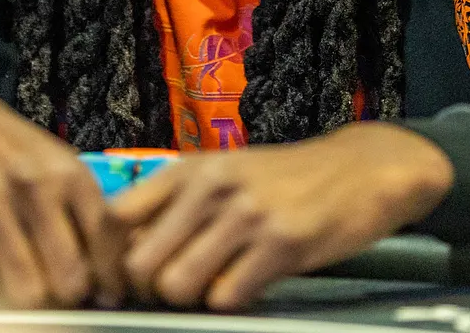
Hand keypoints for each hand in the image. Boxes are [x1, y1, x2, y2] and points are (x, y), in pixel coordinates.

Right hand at [0, 63, 124, 308]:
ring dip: (22, 295)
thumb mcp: (49, 158)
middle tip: (53, 289)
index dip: (107, 278)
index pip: (106, 243)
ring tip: (15, 279)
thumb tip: (105, 267)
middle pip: (68, 278)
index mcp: (67, 171)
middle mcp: (34, 184)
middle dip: (64, 294)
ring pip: (25, 290)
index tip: (102, 291)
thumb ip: (77, 206)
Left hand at [112, 122, 452, 310]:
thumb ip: (178, 203)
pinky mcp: (282, 244)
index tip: (119, 280)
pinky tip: (247, 285)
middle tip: (169, 293)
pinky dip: (230, 302)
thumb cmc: (286, 178)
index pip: (116, 216)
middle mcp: (211, 187)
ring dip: (190, 300)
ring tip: (212, 287)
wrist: (361, 169)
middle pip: (140, 262)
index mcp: (190, 168)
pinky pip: (227, 297)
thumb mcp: (224, 172)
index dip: (109, 257)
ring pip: (178, 285)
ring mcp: (247, 215)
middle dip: (148, 291)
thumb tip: (126, 251)